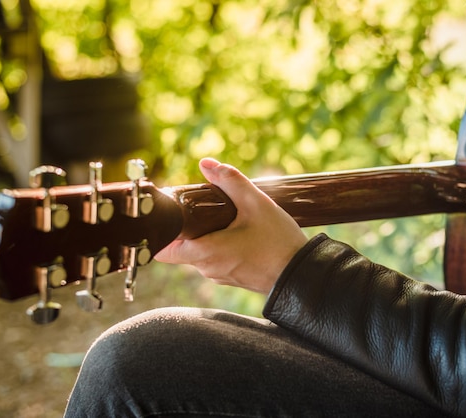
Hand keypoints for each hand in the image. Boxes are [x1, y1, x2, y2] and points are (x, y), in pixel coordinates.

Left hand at [155, 158, 308, 293]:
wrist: (301, 274)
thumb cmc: (279, 242)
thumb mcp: (256, 204)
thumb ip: (230, 181)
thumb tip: (207, 163)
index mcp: (206, 252)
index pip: (163, 250)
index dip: (164, 231)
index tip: (174, 214)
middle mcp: (208, 268)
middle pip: (182, 247)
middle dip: (190, 227)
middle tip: (207, 208)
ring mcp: (219, 276)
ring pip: (199, 253)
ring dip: (206, 236)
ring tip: (228, 220)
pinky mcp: (231, 278)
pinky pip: (215, 260)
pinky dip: (220, 246)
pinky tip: (240, 234)